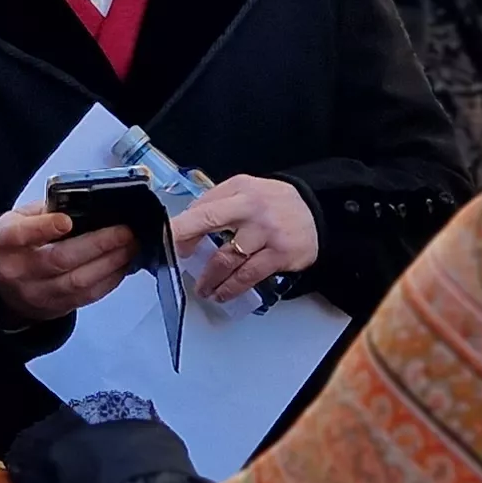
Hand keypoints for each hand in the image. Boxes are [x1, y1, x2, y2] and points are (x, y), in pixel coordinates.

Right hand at [0, 207, 135, 322]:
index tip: (68, 221)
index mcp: (7, 241)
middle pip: (60, 259)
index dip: (45, 227)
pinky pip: (88, 296)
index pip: (22, 234)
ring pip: (79, 281)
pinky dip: (110, 279)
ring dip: (111, 263)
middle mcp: (19, 270)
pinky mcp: (56, 307)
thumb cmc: (20, 243)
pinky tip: (122, 264)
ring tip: (130, 246)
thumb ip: (48, 210)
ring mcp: (38, 292)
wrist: (7, 286)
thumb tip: (89, 205)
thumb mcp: (22, 219)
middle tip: (124, 231)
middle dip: (98, 244)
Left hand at [171, 175, 319, 304]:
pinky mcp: (280, 255)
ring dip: (210, 278)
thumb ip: (215, 202)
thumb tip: (186, 224)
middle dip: (186, 246)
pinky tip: (222, 293)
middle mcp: (252, 209)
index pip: (203, 208)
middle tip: (175, 264)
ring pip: (228, 259)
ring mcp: (267, 234)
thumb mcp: (245, 189)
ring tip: (203, 288)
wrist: (318, 211)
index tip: (163, 239)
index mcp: (240, 191)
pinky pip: (248, 276)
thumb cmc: (273, 202)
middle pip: (210, 227)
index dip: (181, 226)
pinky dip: (231, 288)